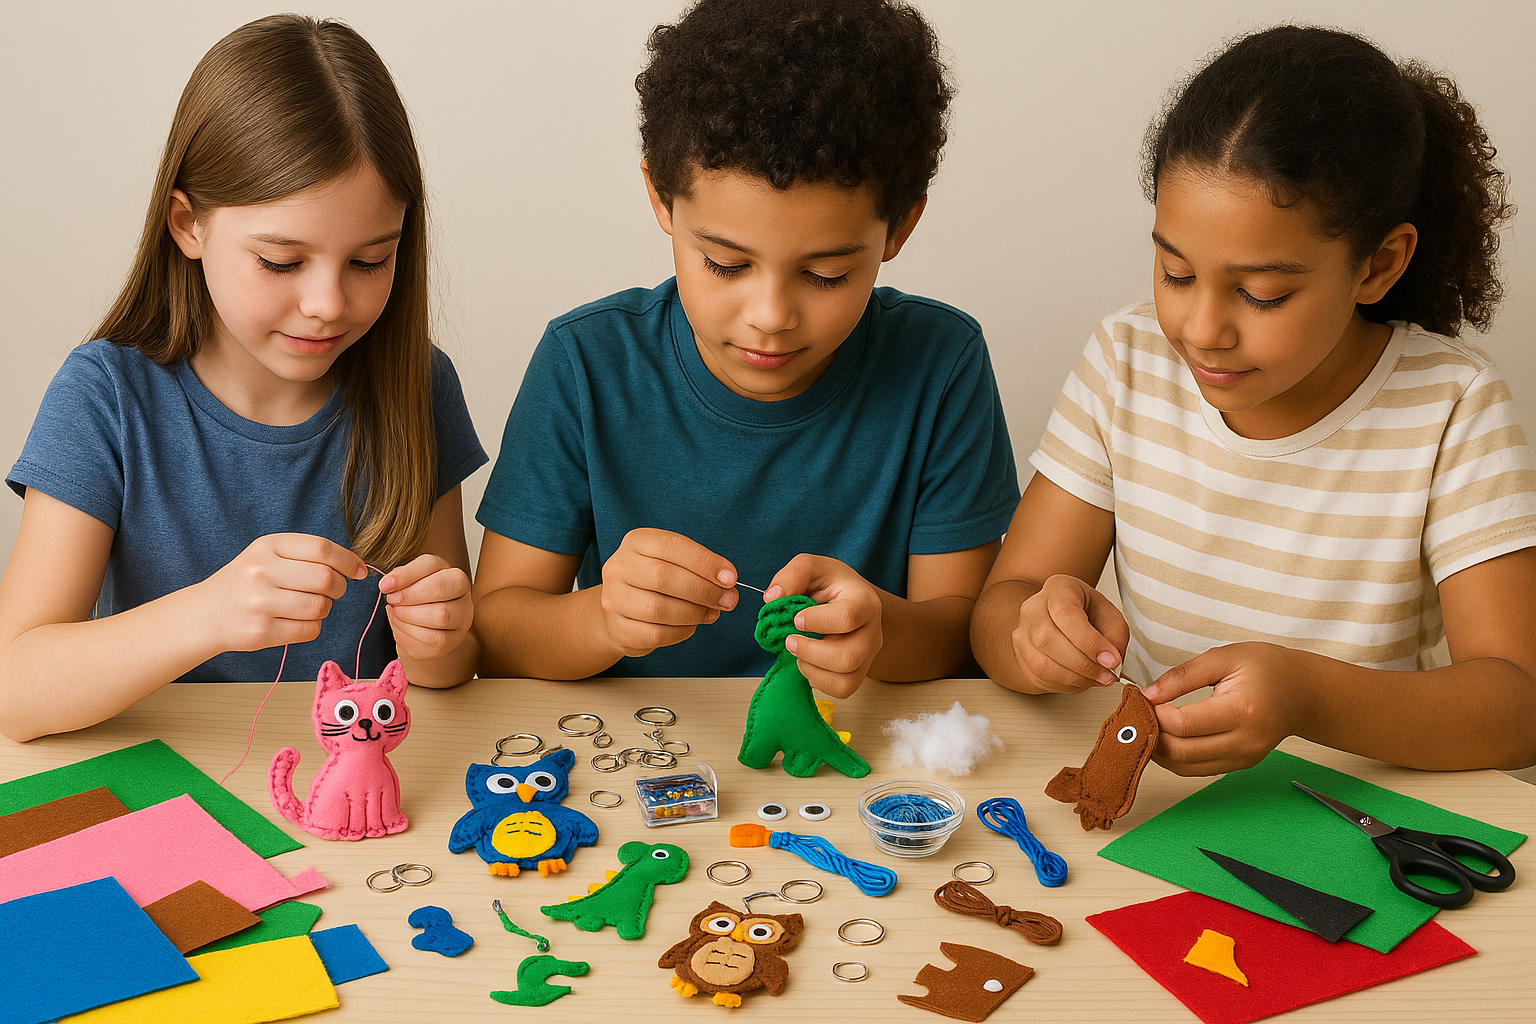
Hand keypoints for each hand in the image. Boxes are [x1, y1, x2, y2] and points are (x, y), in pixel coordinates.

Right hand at [201, 534, 366, 651]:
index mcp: (267, 546)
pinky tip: (297, 620)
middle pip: (325, 579)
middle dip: (338, 587)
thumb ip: (307, 554)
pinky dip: (313, 626)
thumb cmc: (247, 581)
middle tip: (332, 591)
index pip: (322, 549)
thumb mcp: (268, 554)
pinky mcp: (260, 632)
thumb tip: (356, 566)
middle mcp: (261, 571)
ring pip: (320, 606)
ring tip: (310, 605)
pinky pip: (309, 630)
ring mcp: (259, 603)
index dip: (348, 560)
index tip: (357, 570)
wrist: (206, 613)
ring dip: (325, 608)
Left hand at [380, 554, 472, 661]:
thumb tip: (387, 583)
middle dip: (410, 595)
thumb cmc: (415, 601)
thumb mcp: (408, 583)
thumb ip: (399, 578)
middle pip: (440, 588)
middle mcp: (462, 593)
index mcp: (450, 572)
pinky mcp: (454, 639)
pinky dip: (411, 633)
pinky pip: (435, 638)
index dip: (406, 575)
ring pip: (440, 615)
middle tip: (391, 600)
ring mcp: (461, 617)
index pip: (431, 565)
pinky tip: (401, 627)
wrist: (422, 631)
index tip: (385, 585)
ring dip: (409, 615)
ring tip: (395, 613)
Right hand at [599, 529, 737, 657]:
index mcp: (637, 542)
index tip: (730, 577)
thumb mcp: (674, 563)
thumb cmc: (655, 583)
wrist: (621, 609)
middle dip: (703, 590)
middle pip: (664, 577)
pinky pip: (655, 634)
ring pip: (659, 609)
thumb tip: (728, 583)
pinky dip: (681, 631)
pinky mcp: (617, 628)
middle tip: (727, 600)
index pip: (672, 546)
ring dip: (694, 613)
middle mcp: (619, 567)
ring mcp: (614, 598)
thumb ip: (700, 569)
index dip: (704, 562)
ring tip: (710, 613)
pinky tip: (690, 626)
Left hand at [766, 554, 881, 698]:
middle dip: (810, 652)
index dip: (816, 621)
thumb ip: (792, 575)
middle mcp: (872, 631)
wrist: (849, 601)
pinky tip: (808, 663)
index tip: (796, 619)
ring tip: (798, 653)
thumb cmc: (830, 584)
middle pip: (848, 657)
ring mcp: (868, 656)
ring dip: (812, 670)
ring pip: (846, 681)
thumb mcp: (811, 567)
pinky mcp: (859, 673)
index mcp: (864, 601)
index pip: (848, 617)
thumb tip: (772, 598)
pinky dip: (818, 680)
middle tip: (790, 641)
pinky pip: (842, 690)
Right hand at [1008, 574, 1128, 692]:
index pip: (1066, 614)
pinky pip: (1040, 676)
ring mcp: (1022, 632)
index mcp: (1058, 589)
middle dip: (1083, 664)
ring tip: (1097, 678)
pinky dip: (1066, 683)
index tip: (1111, 659)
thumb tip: (1110, 661)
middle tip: (1107, 673)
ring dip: (1075, 677)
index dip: (1089, 641)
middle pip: (1047, 638)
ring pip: (1042, 663)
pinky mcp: (1021, 655)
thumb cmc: (1087, 614)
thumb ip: (1114, 637)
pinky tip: (1081, 678)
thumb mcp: (1110, 616)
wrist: (1061, 620)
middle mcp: (1033, 608)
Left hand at [1144, 642, 1312, 775]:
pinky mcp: (1240, 764)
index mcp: (1241, 711)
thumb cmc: (1268, 668)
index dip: (1154, 715)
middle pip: (1180, 752)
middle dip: (1150, 735)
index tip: (1142, 700)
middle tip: (1137, 716)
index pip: (1182, 725)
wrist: (1304, 691)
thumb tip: (1148, 695)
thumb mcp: (1224, 657)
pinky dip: (1175, 757)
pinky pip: (1198, 769)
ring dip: (1159, 751)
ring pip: (1185, 767)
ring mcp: (1243, 757)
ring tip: (1148, 726)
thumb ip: (1182, 676)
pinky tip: (1165, 737)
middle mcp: (1244, 741)